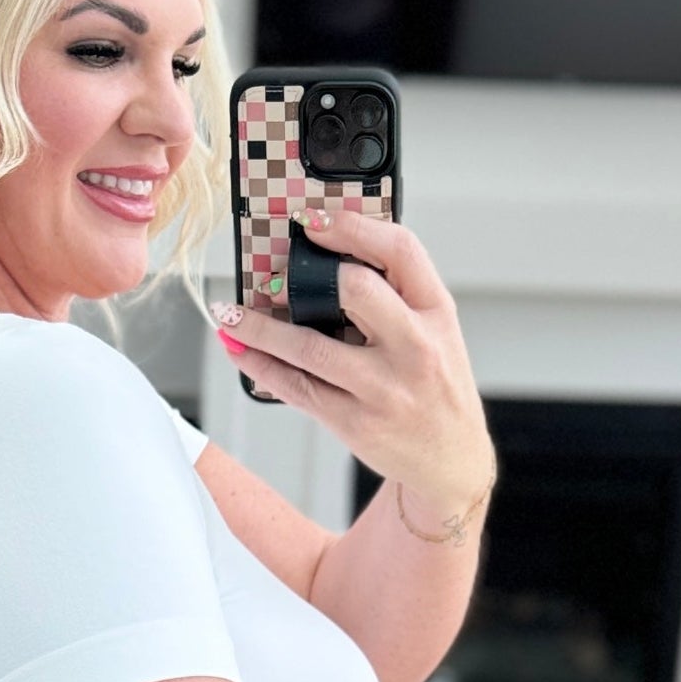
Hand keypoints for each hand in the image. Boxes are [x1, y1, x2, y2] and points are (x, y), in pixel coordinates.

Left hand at [216, 209, 494, 518]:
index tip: (312, 222)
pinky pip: (297, 388)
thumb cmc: (437, 387)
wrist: (452, 460)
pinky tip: (241, 353)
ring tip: (228, 315)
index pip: (401, 250)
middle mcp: (416, 347)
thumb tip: (324, 260)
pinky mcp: (356, 422)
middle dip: (303, 276)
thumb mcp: (436, 331)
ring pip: (309, 347)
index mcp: (438, 312)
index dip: (351, 227)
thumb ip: (396, 295)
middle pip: (355, 289)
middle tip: (270, 276)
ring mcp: (384, 388)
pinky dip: (262, 368)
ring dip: (259, 329)